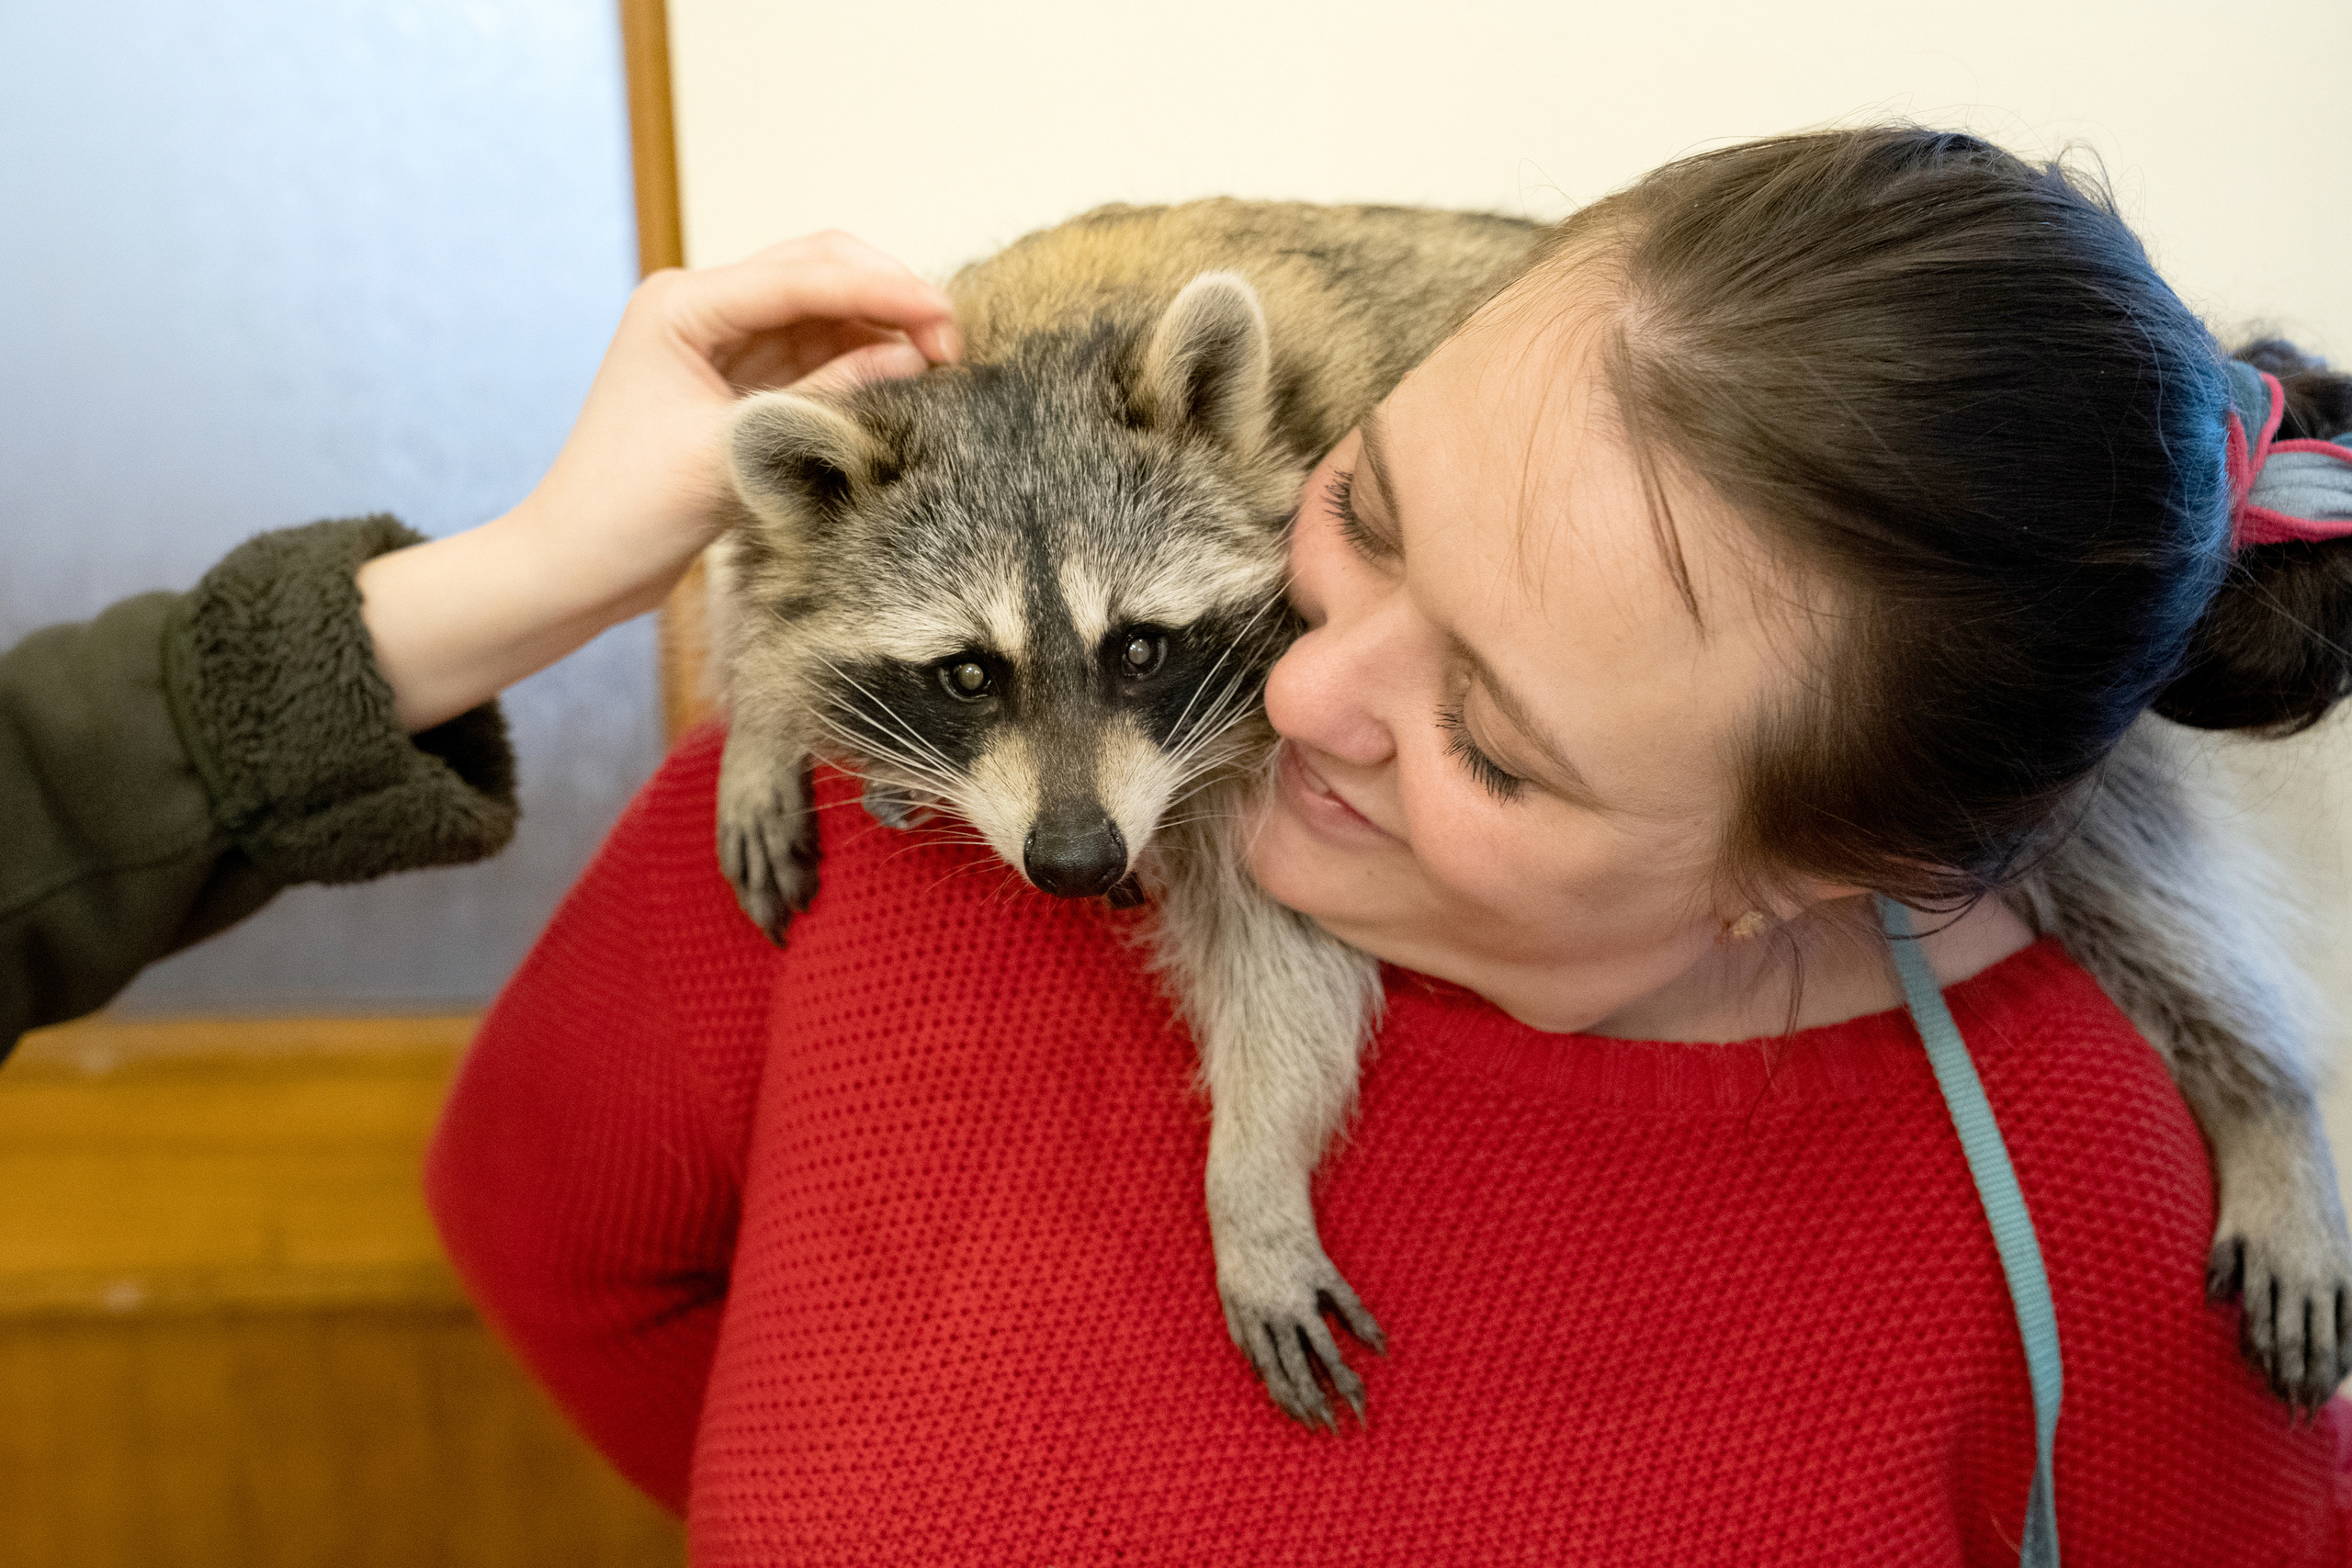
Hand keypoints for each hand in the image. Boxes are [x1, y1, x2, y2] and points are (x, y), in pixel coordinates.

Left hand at [359, 232, 957, 730]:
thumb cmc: (628, 512)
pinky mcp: (738, 382)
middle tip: (951, 342)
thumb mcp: (736, 452)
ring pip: (824, 308)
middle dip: (888, 297)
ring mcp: (720, 342)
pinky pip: (815, 353)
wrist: (577, 567)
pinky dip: (859, 360)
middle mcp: (701, 308)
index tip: (945, 316)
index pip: (802, 275)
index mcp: (681, 307)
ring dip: (881, 327)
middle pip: (818, 270)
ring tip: (938, 362)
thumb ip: (825, 396)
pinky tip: (900, 378)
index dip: (882, 289)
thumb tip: (912, 357)